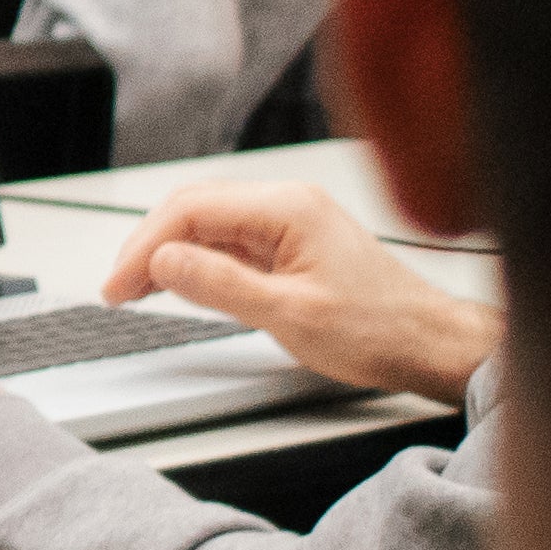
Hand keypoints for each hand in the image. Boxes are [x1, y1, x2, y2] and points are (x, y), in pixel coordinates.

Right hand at [104, 176, 499, 400]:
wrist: (433, 344)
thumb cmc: (380, 330)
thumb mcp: (290, 315)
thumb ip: (220, 285)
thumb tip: (164, 262)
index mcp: (286, 208)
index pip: (190, 210)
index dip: (144, 247)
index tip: (118, 283)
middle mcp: (287, 204)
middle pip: (194, 210)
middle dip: (149, 246)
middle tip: (117, 288)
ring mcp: (291, 223)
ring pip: (209, 225)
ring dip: (170, 254)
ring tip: (135, 288)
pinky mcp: (294, 245)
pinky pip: (231, 243)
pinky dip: (198, 262)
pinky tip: (180, 283)